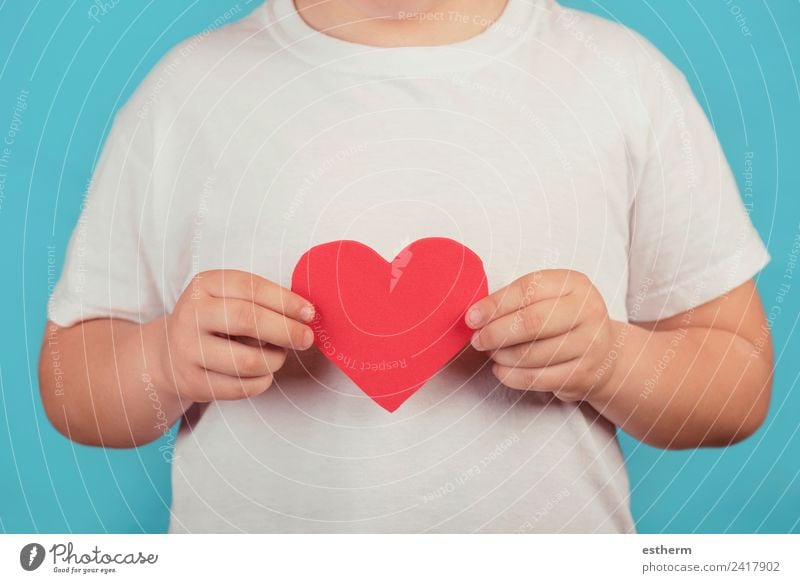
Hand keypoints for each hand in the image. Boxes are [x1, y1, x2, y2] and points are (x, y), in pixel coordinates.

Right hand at [159, 269, 314, 402]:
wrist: (170, 354)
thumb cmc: (216, 322)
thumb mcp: (229, 298)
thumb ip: (262, 301)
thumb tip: (306, 315)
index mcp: (204, 285)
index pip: (250, 287)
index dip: (285, 300)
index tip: (309, 313)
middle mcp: (191, 314)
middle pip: (247, 319)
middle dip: (285, 330)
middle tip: (307, 338)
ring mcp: (189, 350)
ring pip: (246, 361)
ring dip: (274, 360)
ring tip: (279, 356)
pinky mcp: (193, 382)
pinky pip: (241, 387)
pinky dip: (263, 381)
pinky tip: (264, 373)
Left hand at [465, 269, 615, 401]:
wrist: (604, 354)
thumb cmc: (562, 320)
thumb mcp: (548, 298)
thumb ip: (516, 301)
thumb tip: (475, 316)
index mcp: (574, 283)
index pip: (528, 289)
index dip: (495, 304)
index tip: (471, 317)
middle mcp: (588, 311)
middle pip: (531, 322)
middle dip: (496, 332)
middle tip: (477, 340)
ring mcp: (590, 344)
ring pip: (532, 354)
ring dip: (501, 356)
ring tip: (491, 354)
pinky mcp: (583, 374)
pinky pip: (536, 378)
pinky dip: (511, 376)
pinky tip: (501, 370)